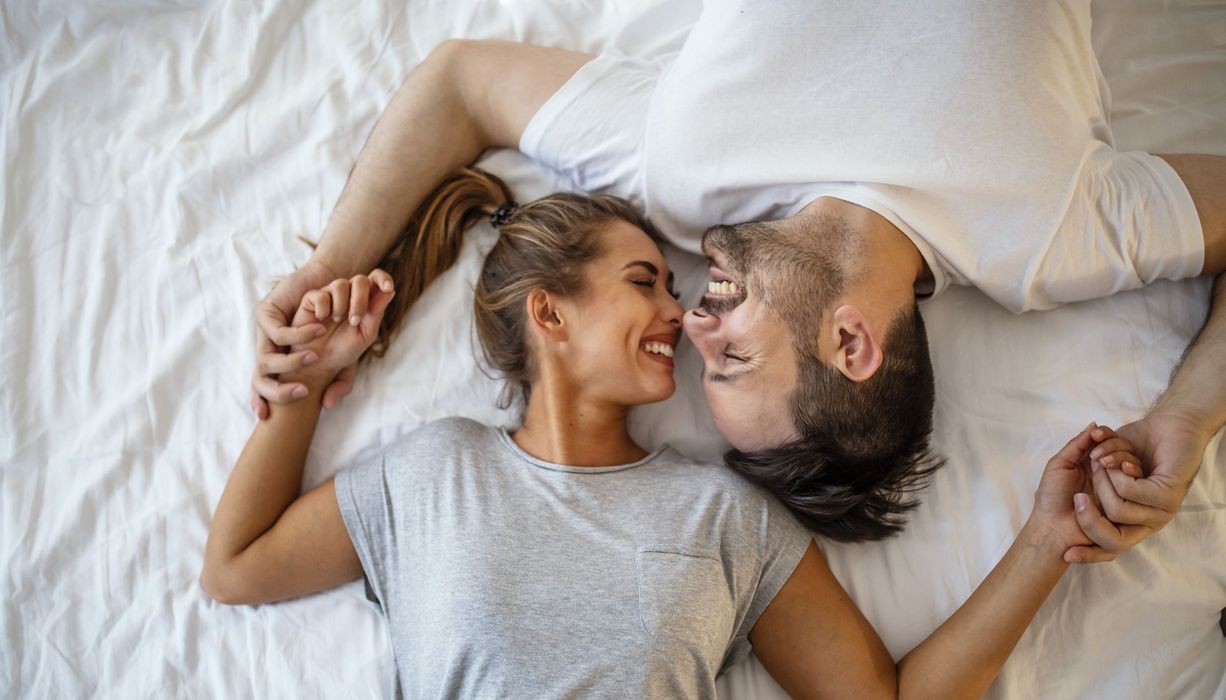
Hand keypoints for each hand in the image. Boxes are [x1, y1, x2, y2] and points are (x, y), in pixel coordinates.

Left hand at [253, 259, 361, 417]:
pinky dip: (298, 336)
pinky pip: (277, 333)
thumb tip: (327, 406)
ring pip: (266, 359)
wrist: (327, 285)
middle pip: (258, 380)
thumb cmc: (335, 325)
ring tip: (314, 356)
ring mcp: (262, 333)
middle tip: (303, 391)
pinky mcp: (264, 313)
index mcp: (278, 364)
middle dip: (276, 391)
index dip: (260, 402)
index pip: (261, 388)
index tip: (266, 416)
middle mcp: (266, 350)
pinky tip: (318, 331)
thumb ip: (339, 382)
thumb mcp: (342, 359)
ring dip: (291, 362)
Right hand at [283, 271, 394, 388]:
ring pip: (340, 284)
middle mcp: (348, 294)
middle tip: (354, 321)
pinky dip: (323, 309)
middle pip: (360, 280)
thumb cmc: (345, 349)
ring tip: (336, 321)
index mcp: (365, 300)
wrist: (321, 362)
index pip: (376, 279)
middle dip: (360, 300)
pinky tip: (321, 320)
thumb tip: (390, 290)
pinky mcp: (311, 299)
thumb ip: (376, 312)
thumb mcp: (366, 334)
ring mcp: (329, 294)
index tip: (387, 288)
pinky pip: (321, 294)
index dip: (383, 278)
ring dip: (341, 306)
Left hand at [1025, 424, 1143, 563]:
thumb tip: (1094, 425)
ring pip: (1134, 468)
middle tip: (1100, 457)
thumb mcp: (1060, 465)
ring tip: (1101, 466)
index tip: (1098, 435)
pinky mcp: (1129, 504)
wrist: (1054, 529)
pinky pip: (1137, 487)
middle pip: (1125, 454)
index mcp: (1092, 464)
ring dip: (1121, 462)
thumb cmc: (1051, 498)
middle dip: (1115, 449)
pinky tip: (1122, 473)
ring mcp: (1121, 489)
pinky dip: (1131, 477)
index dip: (1107, 437)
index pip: (1110, 444)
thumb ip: (1077, 445)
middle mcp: (1109, 475)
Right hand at [1063, 411, 1210, 562]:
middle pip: (1111, 540)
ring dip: (1103, 480)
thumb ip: (1096, 482)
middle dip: (1088, 515)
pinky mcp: (1169, 497)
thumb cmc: (1139, 445)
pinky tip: (1123, 460)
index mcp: (1135, 519)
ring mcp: (1162, 512)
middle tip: (1082, 486)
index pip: (1110, 549)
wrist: (1172, 425)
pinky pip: (1129, 491)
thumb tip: (1075, 505)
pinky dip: (1118, 472)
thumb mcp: (1108, 466)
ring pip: (1116, 511)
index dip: (1089, 556)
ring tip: (1102, 460)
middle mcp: (1150, 521)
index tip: (1068, 555)